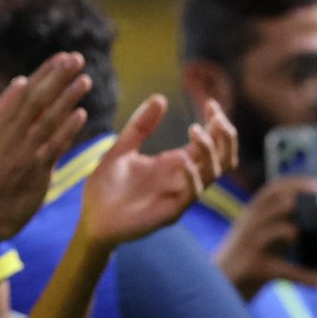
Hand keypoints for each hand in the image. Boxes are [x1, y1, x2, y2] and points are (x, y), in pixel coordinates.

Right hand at [0, 52, 91, 238]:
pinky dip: (67, 129)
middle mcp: (12, 134)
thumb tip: (20, 80)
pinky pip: (53, 146)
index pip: (26, 91)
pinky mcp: (35, 170)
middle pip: (36, 99)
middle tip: (77, 58)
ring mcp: (23, 152)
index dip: (45, 72)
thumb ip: (7, 110)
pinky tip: (81, 114)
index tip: (63, 56)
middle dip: (57, 77)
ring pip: (47, 119)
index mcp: (2, 124)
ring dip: (66, 98)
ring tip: (85, 79)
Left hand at [78, 96, 231, 251]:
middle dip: (224, 136)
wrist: (91, 219)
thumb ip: (140, 127)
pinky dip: (191, 177)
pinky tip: (182, 160)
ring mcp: (178, 196)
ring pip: (212, 174)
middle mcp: (182, 179)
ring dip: (209, 151)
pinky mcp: (169, 212)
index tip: (211, 103)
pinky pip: (190, 195)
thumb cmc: (107, 188)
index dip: (216, 123)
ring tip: (195, 130)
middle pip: (222, 159)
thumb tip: (160, 98)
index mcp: (174, 164)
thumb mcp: (121, 149)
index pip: (209, 142)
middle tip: (215, 116)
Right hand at [215, 175, 316, 299]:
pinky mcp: (256, 268)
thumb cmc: (246, 262)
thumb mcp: (258, 238)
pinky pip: (291, 271)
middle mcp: (248, 226)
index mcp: (249, 216)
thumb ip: (281, 227)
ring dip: (311, 234)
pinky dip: (315, 277)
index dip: (296, 185)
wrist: (217, 290)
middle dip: (308, 204)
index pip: (271, 191)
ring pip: (285, 231)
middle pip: (280, 206)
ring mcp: (251, 246)